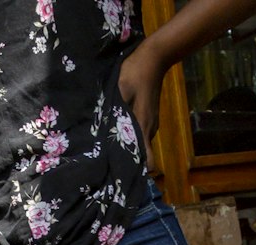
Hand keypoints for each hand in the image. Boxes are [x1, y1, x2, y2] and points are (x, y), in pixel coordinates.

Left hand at [118, 44, 165, 170]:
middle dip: (127, 159)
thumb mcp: (120, 90)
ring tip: (108, 145)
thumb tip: (101, 133)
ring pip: (139, 143)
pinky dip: (130, 135)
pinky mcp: (150, 117)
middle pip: (140, 155)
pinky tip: (118, 129)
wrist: (154, 57)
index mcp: (142, 127)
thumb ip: (113, 113)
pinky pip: (139, 132)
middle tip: (107, 162)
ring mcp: (151, 124)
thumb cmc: (135, 73)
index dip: (136, 171)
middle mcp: (149, 130)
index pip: (147, 162)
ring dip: (127, 145)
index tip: (122, 175)